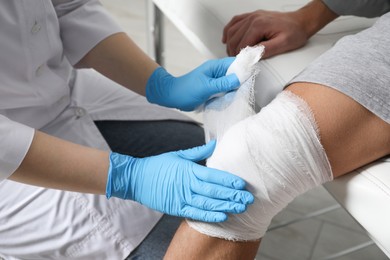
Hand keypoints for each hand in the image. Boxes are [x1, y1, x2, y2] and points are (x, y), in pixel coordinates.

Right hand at [106, 141, 253, 221]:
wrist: (136, 179)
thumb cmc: (158, 165)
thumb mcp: (178, 154)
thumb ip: (198, 152)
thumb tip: (215, 144)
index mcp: (189, 169)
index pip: (213, 176)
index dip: (228, 180)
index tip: (242, 184)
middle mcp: (187, 184)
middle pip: (214, 191)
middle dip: (232, 196)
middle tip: (248, 199)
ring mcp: (182, 197)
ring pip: (207, 204)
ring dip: (225, 206)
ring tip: (240, 208)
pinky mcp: (176, 208)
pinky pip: (195, 213)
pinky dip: (209, 216)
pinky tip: (223, 216)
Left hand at [145, 58, 239, 110]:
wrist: (172, 97)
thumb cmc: (185, 90)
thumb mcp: (206, 87)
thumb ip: (223, 83)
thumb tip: (240, 78)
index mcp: (215, 67)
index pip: (235, 63)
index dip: (245, 68)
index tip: (253, 75)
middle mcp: (217, 72)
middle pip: (236, 74)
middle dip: (242, 81)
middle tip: (247, 89)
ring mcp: (216, 81)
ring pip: (232, 84)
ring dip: (236, 90)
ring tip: (240, 95)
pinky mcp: (214, 90)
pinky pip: (226, 91)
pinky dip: (229, 95)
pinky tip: (231, 100)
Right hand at [223, 10, 308, 57]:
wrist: (301, 22)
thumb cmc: (295, 32)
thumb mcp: (283, 44)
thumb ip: (266, 50)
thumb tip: (251, 55)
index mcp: (259, 25)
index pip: (241, 44)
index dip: (239, 56)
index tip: (240, 64)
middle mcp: (253, 18)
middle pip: (234, 38)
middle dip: (232, 51)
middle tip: (235, 62)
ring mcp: (252, 16)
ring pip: (231, 30)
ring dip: (229, 43)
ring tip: (232, 54)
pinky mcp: (252, 16)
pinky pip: (235, 21)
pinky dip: (228, 30)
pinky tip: (226, 38)